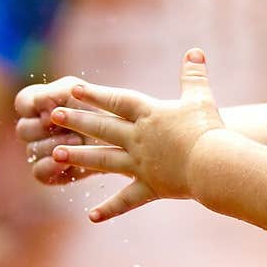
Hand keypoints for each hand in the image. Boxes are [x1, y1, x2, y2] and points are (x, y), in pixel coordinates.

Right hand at [15, 75, 99, 185]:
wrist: (128, 142)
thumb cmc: (104, 112)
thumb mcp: (83, 94)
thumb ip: (58, 93)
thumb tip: (39, 103)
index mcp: (43, 105)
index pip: (23, 102)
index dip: (33, 106)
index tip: (52, 110)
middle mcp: (39, 129)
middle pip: (24, 129)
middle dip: (45, 128)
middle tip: (68, 127)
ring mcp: (44, 151)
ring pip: (32, 150)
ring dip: (53, 145)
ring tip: (77, 141)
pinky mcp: (52, 173)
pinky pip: (39, 172)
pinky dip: (50, 166)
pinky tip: (64, 162)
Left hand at [48, 49, 224, 221]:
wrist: (213, 165)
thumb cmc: (208, 130)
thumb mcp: (201, 98)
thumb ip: (194, 75)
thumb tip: (195, 51)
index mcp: (149, 116)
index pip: (117, 101)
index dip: (95, 94)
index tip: (73, 90)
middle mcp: (138, 139)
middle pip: (102, 128)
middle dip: (76, 121)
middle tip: (53, 116)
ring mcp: (141, 165)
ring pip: (103, 160)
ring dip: (79, 157)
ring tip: (56, 154)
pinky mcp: (150, 188)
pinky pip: (126, 200)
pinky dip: (110, 209)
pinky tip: (91, 216)